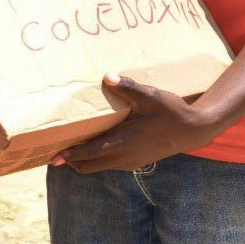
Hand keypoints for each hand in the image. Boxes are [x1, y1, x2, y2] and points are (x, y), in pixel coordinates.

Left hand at [53, 74, 219, 173]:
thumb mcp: (150, 96)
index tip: (54, 157)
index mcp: (125, 141)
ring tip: (67, 149)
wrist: (193, 130)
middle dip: (70, 160)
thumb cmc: (171, 112)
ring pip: (98, 166)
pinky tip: (90, 147)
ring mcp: (130, 162)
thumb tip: (107, 77)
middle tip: (51, 151)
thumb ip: (128, 87)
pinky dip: (95, 160)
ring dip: (82, 161)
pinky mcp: (135, 162)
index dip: (71, 155)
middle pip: (89, 165)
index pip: (91, 152)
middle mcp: (125, 156)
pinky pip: (108, 164)